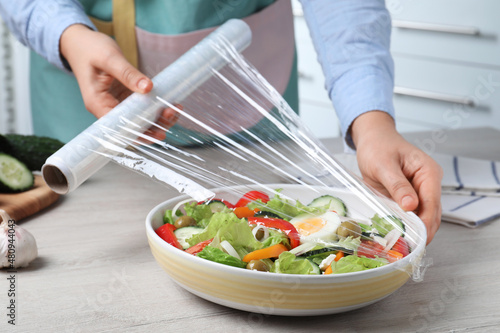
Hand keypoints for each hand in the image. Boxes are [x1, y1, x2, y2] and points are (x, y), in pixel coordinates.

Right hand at [59, 24, 176, 140]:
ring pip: (139, 119)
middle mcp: (107, 108)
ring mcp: (117, 104)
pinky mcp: (125, 98)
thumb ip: (127, 73)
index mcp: (97, 103)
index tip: (158, 132)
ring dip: (158, 118)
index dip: (139, 132)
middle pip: (132, 126)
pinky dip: (156, 107)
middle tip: (171, 114)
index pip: (119, 127)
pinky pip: (142, 108)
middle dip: (153, 126)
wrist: (80, 42)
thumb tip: (147, 88)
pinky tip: (170, 103)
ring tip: (175, 109)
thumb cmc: (90, 49)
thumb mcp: (109, 58)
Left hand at [351, 111, 442, 243]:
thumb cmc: (378, 147)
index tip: (418, 238)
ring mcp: (420, 191)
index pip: (432, 202)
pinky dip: (405, 225)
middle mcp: (428, 183)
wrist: (372, 139)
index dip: (425, 222)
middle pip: (432, 213)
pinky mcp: (409, 197)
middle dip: (422, 231)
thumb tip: (411, 206)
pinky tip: (398, 236)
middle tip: (409, 248)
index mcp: (428, 172)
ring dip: (415, 231)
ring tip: (403, 246)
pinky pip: (410, 214)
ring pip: (423, 217)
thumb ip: (397, 185)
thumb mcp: (384, 164)